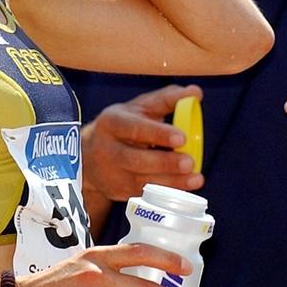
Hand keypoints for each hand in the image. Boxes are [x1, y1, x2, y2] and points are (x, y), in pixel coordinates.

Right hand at [83, 85, 204, 202]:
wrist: (90, 156)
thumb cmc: (123, 126)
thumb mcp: (139, 107)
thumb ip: (168, 98)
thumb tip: (195, 93)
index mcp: (112, 123)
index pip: (134, 129)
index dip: (157, 134)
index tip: (181, 137)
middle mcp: (108, 150)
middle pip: (135, 159)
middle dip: (164, 162)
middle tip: (189, 162)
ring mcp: (112, 174)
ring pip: (141, 180)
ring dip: (171, 181)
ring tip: (195, 177)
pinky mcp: (120, 191)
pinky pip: (145, 194)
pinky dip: (167, 192)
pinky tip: (186, 188)